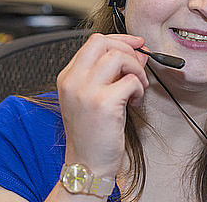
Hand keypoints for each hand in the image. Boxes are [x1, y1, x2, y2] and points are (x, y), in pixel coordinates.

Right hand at [56, 33, 148, 178]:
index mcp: (68, 77)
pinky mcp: (103, 103)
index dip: (119, 40)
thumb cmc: (92, 134)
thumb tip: (137, 52)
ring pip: (118, 57)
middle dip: (128, 50)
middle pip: (104, 42)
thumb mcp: (96, 97)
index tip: (136, 44)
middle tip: (139, 66)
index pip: (94, 42)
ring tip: (138, 87)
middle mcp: (73, 81)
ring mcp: (86, 91)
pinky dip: (139, 89)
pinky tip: (134, 102)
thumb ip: (112, 73)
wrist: (87, 166)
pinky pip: (131, 80)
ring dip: (136, 69)